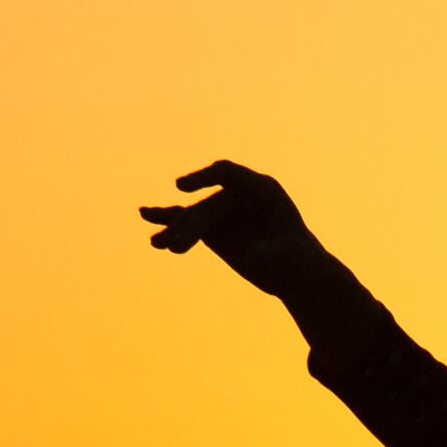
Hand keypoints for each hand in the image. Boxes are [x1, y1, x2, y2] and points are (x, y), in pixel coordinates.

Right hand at [139, 160, 343, 302]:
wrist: (294, 272)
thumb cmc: (300, 260)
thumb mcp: (293, 257)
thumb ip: (275, 254)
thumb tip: (251, 257)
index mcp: (262, 189)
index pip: (227, 174)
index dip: (203, 177)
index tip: (181, 187)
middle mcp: (238, 195)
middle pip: (207, 205)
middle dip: (190, 225)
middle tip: (176, 247)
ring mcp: (222, 210)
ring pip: (192, 217)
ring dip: (174, 230)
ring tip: (158, 245)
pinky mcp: (211, 227)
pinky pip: (185, 221)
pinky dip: (167, 222)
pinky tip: (146, 217)